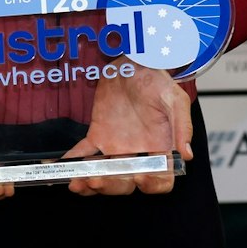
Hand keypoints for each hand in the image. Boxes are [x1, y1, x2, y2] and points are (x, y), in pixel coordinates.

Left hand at [65, 67, 192, 196]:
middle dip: (111, 186)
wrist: (133, 61)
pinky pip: (84, 154)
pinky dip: (72, 161)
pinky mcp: (98, 136)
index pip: (161, 181)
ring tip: (76, 182)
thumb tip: (187, 155)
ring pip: (103, 173)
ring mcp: (116, 148)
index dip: (151, 185)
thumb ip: (182, 126)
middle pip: (126, 182)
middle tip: (96, 180)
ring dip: (89, 181)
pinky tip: (60, 166)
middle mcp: (139, 155)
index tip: (139, 178)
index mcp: (161, 150)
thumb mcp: (175, 98)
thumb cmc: (158, 79)